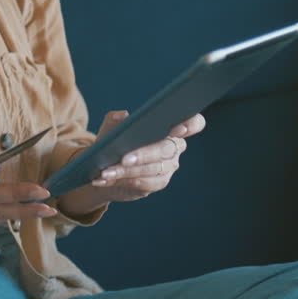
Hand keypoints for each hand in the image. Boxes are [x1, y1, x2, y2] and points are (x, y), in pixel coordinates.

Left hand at [88, 109, 206, 200]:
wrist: (104, 169)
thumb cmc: (112, 144)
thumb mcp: (110, 130)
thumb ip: (114, 120)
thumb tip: (123, 115)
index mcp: (169, 128)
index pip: (193, 124)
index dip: (190, 125)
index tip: (177, 128)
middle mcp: (174, 148)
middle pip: (166, 149)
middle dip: (144, 154)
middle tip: (124, 158)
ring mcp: (168, 167)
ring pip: (153, 169)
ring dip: (127, 171)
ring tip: (106, 172)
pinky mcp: (158, 183)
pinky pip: (144, 183)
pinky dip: (123, 180)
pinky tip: (106, 180)